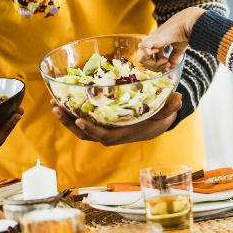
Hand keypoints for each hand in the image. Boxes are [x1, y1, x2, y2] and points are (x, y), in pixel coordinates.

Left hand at [50, 91, 182, 145]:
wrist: (157, 123)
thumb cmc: (159, 118)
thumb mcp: (165, 112)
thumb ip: (170, 106)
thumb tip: (177, 97)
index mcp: (123, 134)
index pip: (103, 135)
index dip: (90, 129)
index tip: (78, 120)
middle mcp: (110, 135)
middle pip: (85, 133)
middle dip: (69, 122)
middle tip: (56, 108)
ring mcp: (104, 130)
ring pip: (81, 129)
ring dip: (66, 118)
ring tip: (54, 105)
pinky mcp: (101, 124)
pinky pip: (84, 122)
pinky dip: (72, 115)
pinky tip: (63, 103)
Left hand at [136, 7, 206, 70]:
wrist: (188, 24)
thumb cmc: (185, 33)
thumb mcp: (178, 49)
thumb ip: (174, 58)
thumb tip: (171, 69)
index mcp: (157, 44)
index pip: (151, 60)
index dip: (158, 66)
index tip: (169, 66)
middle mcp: (151, 42)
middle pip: (145, 61)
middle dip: (156, 67)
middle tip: (167, 65)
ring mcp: (150, 40)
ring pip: (141, 59)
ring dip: (154, 64)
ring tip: (166, 61)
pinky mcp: (152, 38)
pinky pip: (143, 49)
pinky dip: (149, 55)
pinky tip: (161, 54)